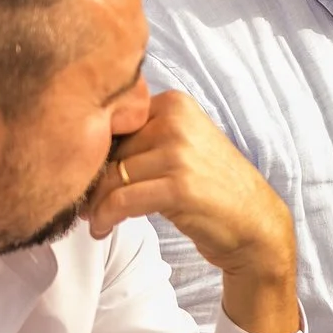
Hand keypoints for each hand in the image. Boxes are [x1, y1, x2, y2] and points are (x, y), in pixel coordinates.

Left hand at [89, 91, 297, 332]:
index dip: (93, 150)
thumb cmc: (212, 189)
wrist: (255, 224)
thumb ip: (141, 136)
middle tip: (85, 203)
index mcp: (175, 104)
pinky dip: (105, 218)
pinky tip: (103, 228)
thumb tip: (77, 145)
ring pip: (109, 176)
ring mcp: (180, 152)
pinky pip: (120, 200)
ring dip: (94, 204)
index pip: (111, 120)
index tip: (88, 175)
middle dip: (91, 179)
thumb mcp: (181, 146)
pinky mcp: (180, 186)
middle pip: (107, 148)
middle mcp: (178, 120)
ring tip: (93, 218)